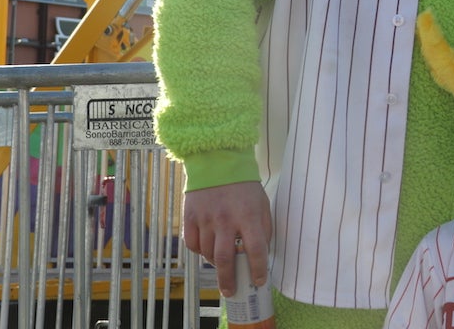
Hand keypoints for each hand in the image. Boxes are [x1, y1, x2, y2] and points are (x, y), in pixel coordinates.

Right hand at [181, 181, 271, 296]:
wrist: (218, 161)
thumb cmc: (244, 185)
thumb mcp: (262, 203)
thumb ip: (263, 228)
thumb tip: (260, 253)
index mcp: (248, 215)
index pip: (255, 249)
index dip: (258, 268)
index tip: (259, 281)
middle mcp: (226, 219)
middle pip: (226, 258)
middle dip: (228, 280)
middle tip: (231, 291)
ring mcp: (205, 218)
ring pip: (208, 253)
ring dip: (216, 263)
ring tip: (222, 263)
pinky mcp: (190, 217)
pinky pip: (193, 244)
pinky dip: (200, 251)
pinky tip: (207, 248)